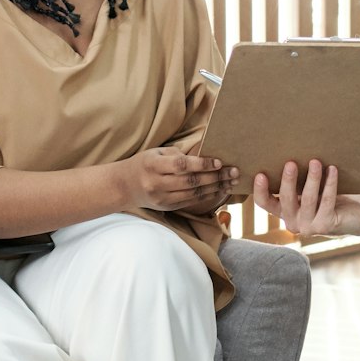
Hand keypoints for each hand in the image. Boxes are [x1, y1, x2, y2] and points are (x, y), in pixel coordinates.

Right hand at [121, 147, 238, 213]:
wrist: (125, 185)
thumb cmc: (145, 164)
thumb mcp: (156, 153)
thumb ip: (176, 156)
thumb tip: (204, 158)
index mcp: (152, 165)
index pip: (181, 166)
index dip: (201, 164)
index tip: (219, 162)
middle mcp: (156, 183)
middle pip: (191, 182)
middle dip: (215, 177)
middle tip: (234, 172)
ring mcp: (161, 198)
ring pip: (193, 194)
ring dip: (215, 187)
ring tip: (231, 181)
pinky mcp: (166, 207)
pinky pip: (191, 201)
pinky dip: (207, 196)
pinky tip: (219, 190)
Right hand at [252, 160, 359, 236]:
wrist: (354, 217)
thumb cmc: (327, 198)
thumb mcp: (308, 190)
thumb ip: (297, 181)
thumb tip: (292, 151)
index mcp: (283, 212)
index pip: (265, 203)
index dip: (260, 190)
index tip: (260, 174)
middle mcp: (293, 222)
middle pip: (286, 199)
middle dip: (288, 180)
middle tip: (291, 163)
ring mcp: (309, 227)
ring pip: (308, 199)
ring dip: (312, 178)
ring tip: (315, 162)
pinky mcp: (325, 226)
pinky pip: (327, 201)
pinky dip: (330, 184)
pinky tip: (333, 170)